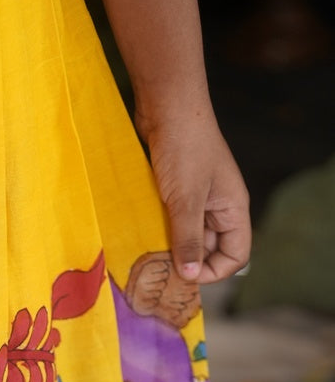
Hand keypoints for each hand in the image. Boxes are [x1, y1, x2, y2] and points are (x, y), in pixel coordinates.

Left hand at [141, 110, 251, 284]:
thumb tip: (190, 275)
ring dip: (171, 249)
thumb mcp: (186, 200)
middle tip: (160, 274)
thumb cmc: (184, 147)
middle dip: (188, 263)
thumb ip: (188, 239)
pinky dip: (161, 233)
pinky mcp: (177, 192)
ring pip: (189, 238)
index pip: (236, 255)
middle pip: (211, 251)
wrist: (167, 106)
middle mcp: (219, 207)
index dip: (215, 272)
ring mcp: (198, 199)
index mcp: (233, 208)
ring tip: (149, 257)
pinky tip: (143, 238)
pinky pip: (173, 223)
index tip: (185, 275)